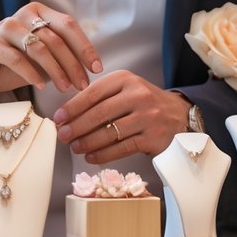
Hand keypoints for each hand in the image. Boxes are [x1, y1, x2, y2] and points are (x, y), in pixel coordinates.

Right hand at [0, 2, 101, 99]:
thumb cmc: (5, 63)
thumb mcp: (36, 59)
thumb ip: (57, 57)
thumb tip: (87, 68)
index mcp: (38, 13)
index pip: (69, 26)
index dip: (85, 47)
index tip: (97, 68)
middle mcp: (24, 15)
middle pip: (58, 39)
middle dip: (74, 64)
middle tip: (83, 85)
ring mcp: (7, 27)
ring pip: (41, 48)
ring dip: (57, 71)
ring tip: (66, 89)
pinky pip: (18, 59)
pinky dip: (32, 74)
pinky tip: (41, 87)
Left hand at [52, 71, 190, 162]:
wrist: (178, 115)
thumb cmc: (143, 103)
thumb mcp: (125, 90)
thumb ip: (100, 97)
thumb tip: (67, 116)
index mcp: (126, 79)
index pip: (93, 92)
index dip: (73, 107)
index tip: (58, 118)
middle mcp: (138, 95)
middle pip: (99, 113)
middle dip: (76, 126)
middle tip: (62, 136)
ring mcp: (147, 117)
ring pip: (110, 132)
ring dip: (87, 142)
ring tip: (75, 148)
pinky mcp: (153, 138)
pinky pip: (122, 148)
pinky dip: (103, 154)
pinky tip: (91, 157)